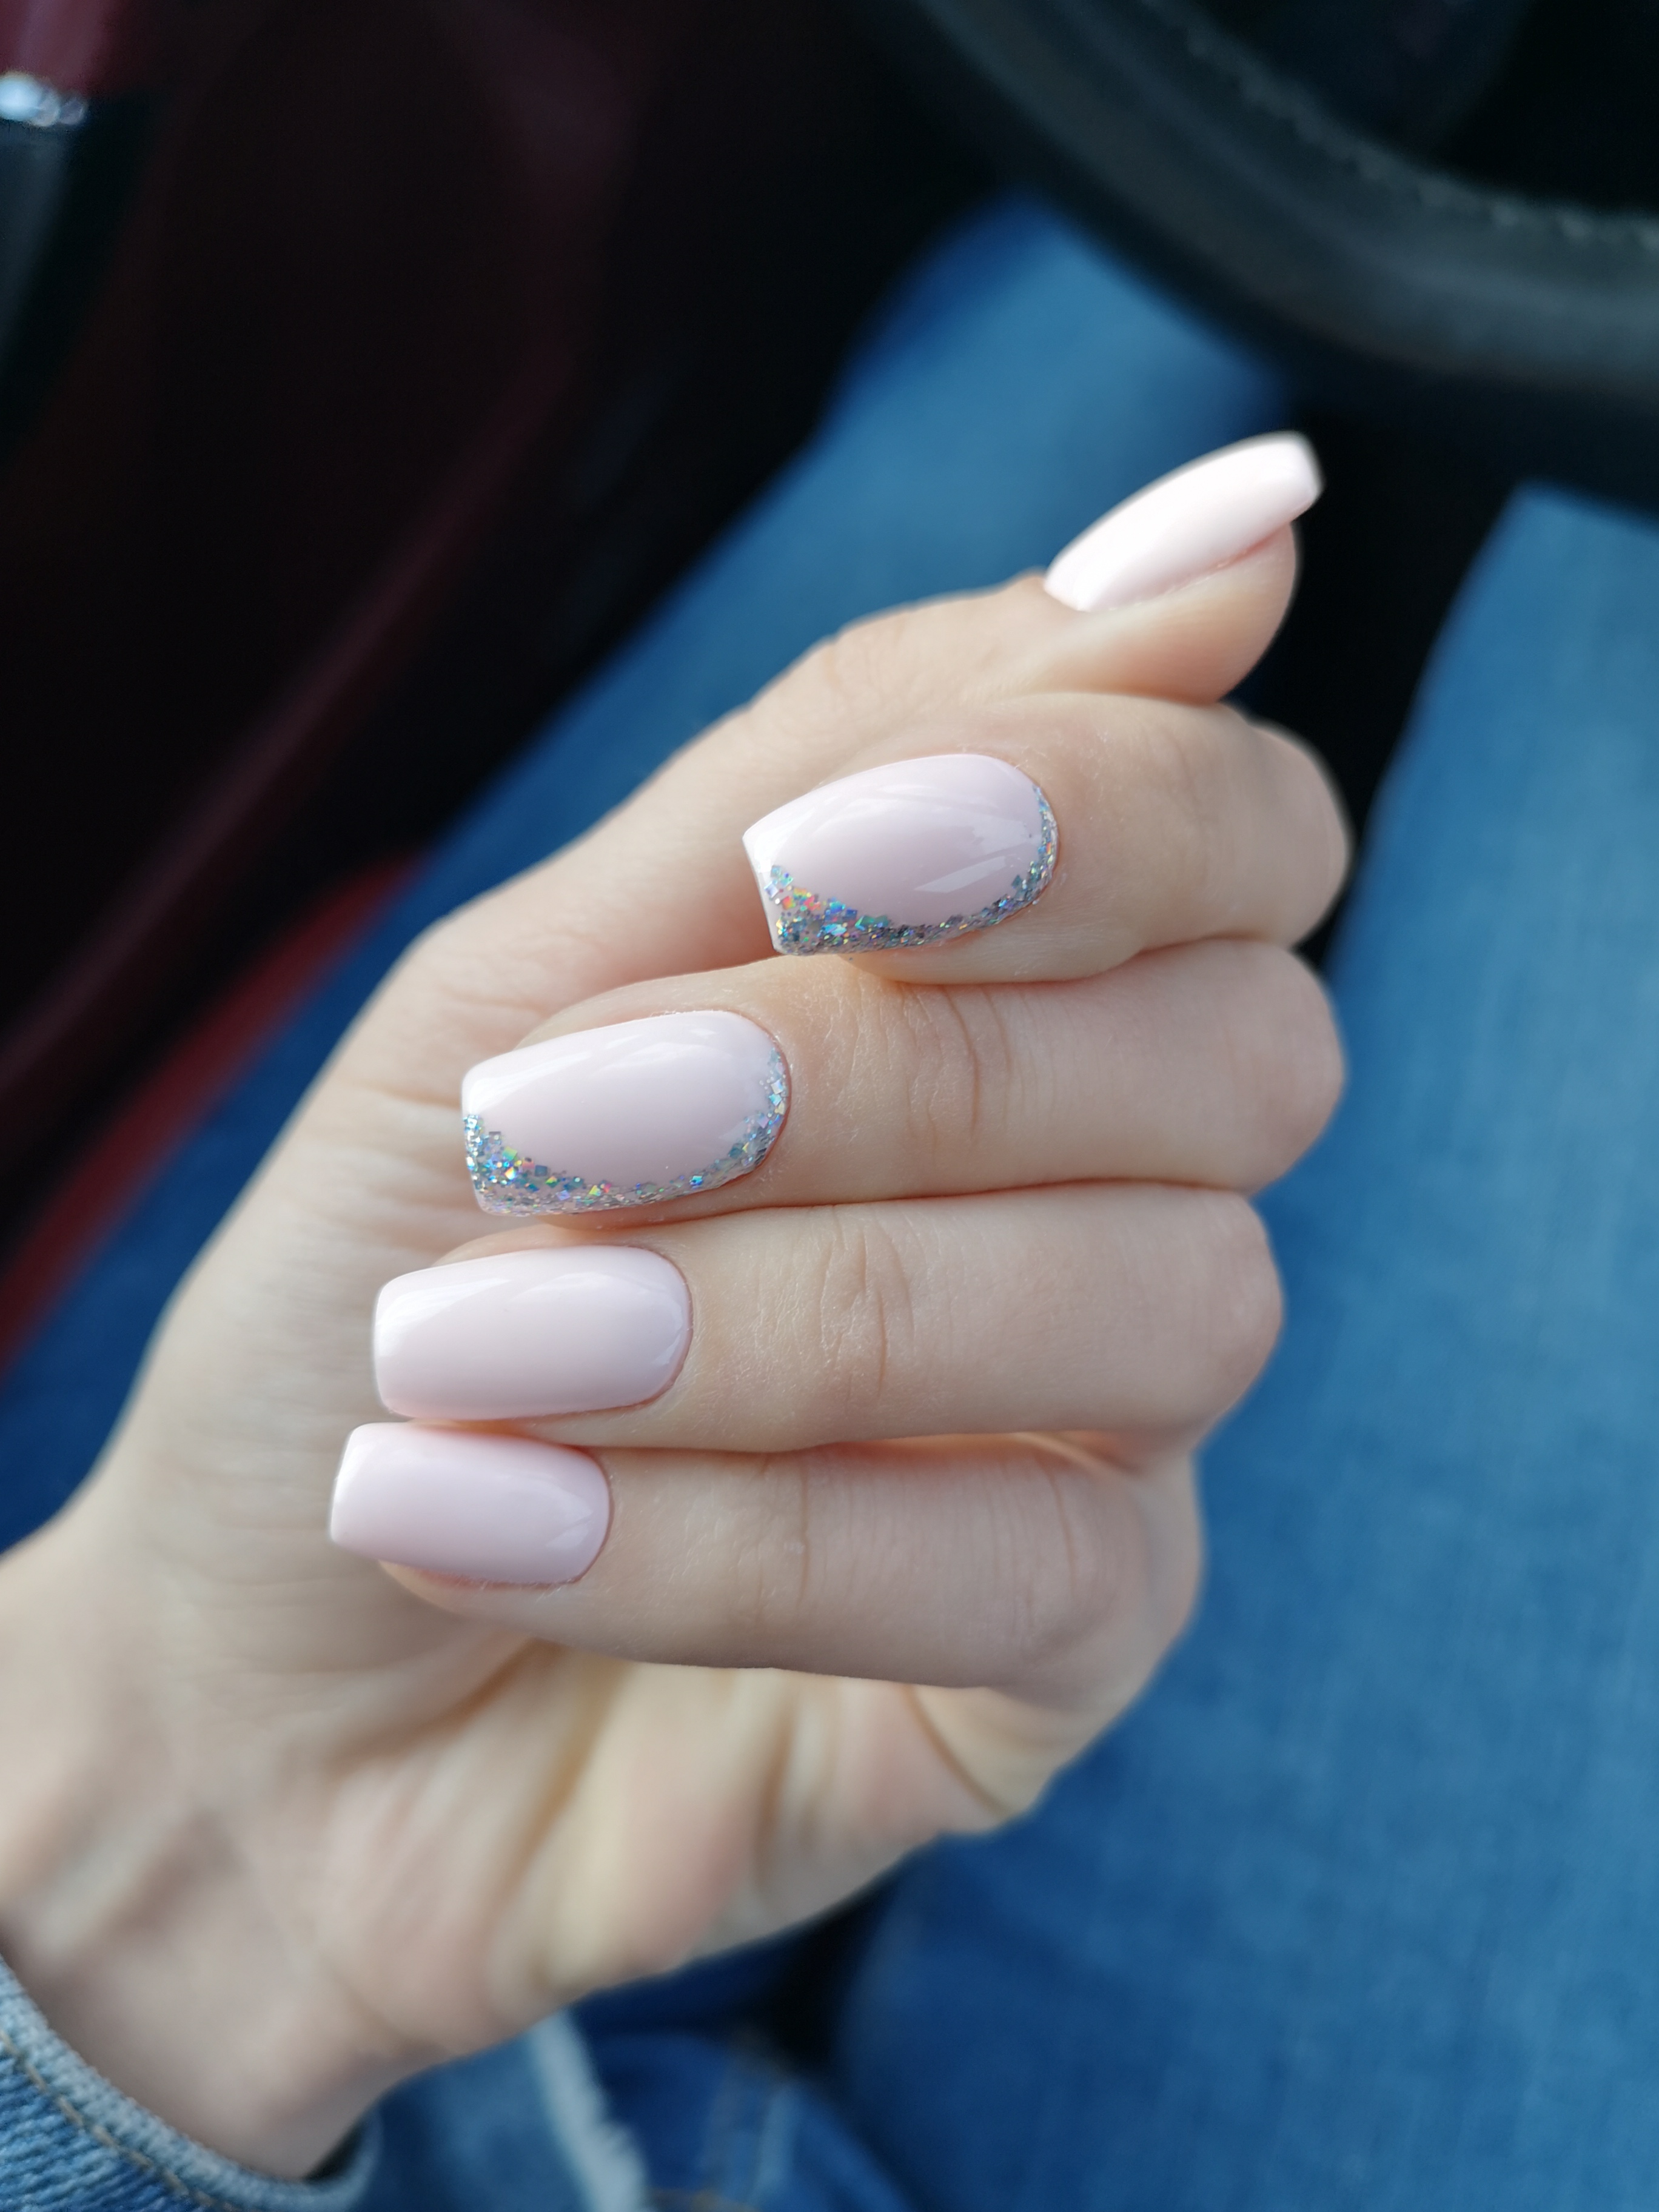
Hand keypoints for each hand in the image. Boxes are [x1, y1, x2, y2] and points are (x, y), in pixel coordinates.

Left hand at [0, 518, 1344, 2174]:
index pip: (1240, 832)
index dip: (1090, 814)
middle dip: (889, 1074)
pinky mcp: (1072, 1649)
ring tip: (470, 1352)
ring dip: (782, 1318)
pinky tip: (500, 1525)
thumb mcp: (540, 974)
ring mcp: (1116, 1430)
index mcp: (1023, 991)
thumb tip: (1232, 528)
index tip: (811, 862)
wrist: (259, 1653)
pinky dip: (740, 1540)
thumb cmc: (400, 1275)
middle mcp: (1118, 1190)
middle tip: (564, 1124)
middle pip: (1244, 1056)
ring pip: (1163, 1308)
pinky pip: (1045, 1571)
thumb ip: (844, 750)